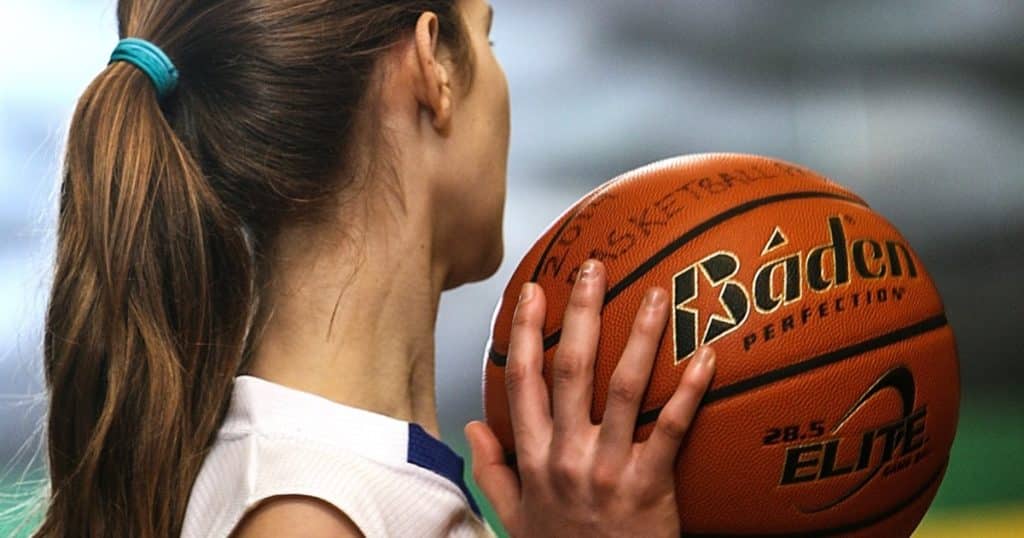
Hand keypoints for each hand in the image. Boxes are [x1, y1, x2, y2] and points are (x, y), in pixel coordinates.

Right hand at [466, 259, 715, 537]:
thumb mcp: (514, 518)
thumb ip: (492, 471)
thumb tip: (473, 426)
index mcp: (535, 458)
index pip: (522, 381)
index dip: (523, 332)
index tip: (532, 291)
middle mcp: (567, 456)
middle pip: (571, 370)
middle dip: (580, 313)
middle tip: (593, 268)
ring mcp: (609, 469)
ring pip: (624, 389)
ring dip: (640, 336)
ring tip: (656, 293)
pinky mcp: (650, 486)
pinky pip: (671, 430)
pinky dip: (690, 391)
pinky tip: (706, 355)